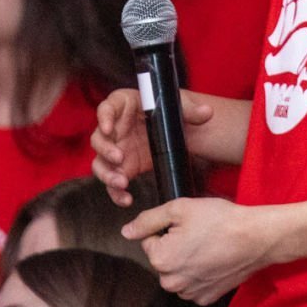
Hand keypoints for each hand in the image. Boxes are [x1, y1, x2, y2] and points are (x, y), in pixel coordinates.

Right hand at [91, 87, 212, 205]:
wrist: (174, 130)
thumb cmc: (170, 112)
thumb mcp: (180, 107)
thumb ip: (191, 110)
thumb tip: (207, 112)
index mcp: (123, 106)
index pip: (106, 108)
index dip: (104, 118)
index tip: (108, 128)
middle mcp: (114, 128)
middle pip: (98, 138)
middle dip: (106, 150)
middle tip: (120, 158)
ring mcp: (116, 149)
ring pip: (100, 163)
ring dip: (107, 174)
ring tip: (122, 182)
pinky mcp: (123, 168)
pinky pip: (112, 182)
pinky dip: (115, 192)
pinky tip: (126, 199)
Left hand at [122, 196, 279, 304]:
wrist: (256, 238)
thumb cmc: (219, 220)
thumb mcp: (178, 208)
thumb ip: (147, 220)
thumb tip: (126, 231)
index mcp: (161, 259)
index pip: (149, 240)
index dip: (166, 229)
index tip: (186, 225)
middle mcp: (171, 282)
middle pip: (161, 259)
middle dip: (173, 246)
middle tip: (197, 234)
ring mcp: (190, 293)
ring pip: (176, 273)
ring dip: (185, 261)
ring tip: (206, 246)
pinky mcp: (206, 298)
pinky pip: (191, 284)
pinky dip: (198, 274)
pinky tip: (213, 260)